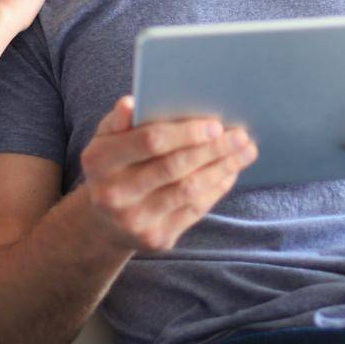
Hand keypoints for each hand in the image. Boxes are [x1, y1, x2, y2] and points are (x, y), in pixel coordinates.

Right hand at [78, 96, 256, 253]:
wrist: (105, 222)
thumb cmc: (113, 166)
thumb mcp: (105, 139)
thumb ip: (119, 121)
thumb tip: (131, 104)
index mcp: (99, 161)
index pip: (150, 142)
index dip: (186, 133)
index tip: (216, 124)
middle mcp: (113, 194)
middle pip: (174, 167)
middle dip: (212, 150)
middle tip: (240, 136)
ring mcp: (135, 220)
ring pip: (188, 190)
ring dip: (222, 169)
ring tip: (245, 152)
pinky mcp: (156, 239)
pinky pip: (194, 210)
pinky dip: (216, 189)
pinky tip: (230, 172)